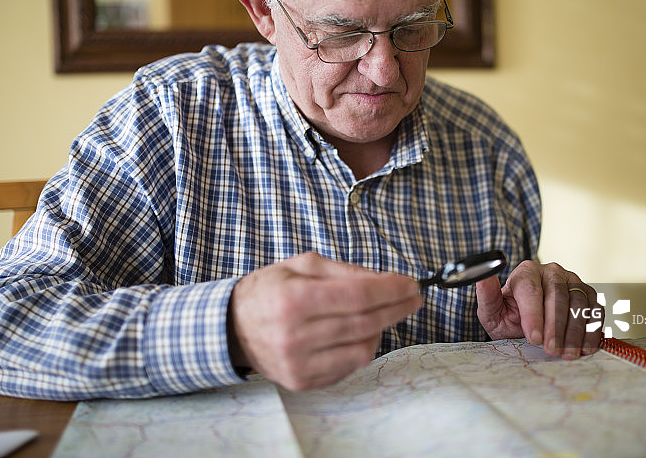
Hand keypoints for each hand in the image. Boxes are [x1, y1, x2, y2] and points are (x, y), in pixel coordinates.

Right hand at [227, 252, 421, 390]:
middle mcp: (294, 336)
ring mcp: (298, 364)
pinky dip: (362, 347)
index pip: (358, 296)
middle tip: (412, 298)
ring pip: (363, 349)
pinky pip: (349, 366)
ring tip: (379, 313)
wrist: (232, 327)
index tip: (411, 284)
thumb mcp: (302, 265)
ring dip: (380, 329)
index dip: (391, 290)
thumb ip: (345, 270)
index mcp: (293, 300)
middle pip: (365, 323)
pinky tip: (359, 332)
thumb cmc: (270, 290)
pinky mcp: (302, 381)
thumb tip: (387, 281)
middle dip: (396, 308)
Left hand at [475, 260, 601, 358]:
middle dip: (555, 327)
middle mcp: (551, 271)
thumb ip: (486, 295)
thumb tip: (481, 275)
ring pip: (578, 303)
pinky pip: (595, 311)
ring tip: (568, 353)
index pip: (531, 290)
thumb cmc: (509, 315)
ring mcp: (572, 281)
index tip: (534, 338)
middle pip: (557, 296)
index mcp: (526, 272)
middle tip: (552, 350)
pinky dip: (592, 331)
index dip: (534, 315)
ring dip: (574, 332)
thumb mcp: (492, 310)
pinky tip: (585, 348)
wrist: (528, 321)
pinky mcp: (588, 294)